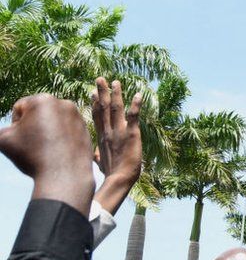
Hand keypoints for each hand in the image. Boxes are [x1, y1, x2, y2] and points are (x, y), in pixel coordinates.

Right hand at [0, 94, 93, 214]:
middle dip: (33, 125)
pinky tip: (59, 152)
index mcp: (42, 99)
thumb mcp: (3, 139)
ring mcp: (78, 116)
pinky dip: (61, 139)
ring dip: (47, 131)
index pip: (20, 108)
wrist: (64, 176)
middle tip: (35, 144)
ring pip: (53, 122)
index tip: (24, 139)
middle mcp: (63, 103)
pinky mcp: (86, 129)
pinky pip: (67, 131)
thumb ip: (3, 129)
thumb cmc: (32, 155)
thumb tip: (12, 130)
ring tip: (47, 148)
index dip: (16, 125)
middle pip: (39, 113)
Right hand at [91, 78, 142, 214]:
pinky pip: (133, 116)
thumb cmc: (112, 174)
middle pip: (103, 108)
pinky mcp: (131, 134)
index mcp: (102, 137)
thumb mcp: (102, 162)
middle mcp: (109, 131)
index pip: (97, 116)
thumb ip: (98, 156)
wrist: (118, 180)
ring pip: (116, 109)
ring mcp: (119, 131)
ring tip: (115, 82)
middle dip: (102, 92)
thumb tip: (95, 156)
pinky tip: (139, 95)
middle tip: (100, 78)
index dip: (95, 103)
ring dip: (116, 94)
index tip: (92, 92)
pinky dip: (136, 105)